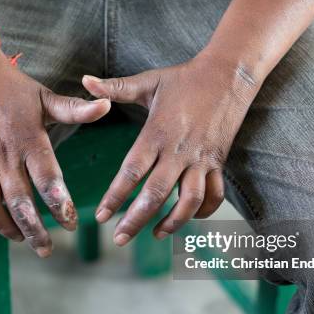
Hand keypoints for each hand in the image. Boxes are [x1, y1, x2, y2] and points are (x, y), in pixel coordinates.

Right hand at [0, 39, 110, 256]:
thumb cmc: (13, 87)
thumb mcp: (46, 97)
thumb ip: (76, 109)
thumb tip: (108, 107)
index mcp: (29, 139)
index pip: (47, 180)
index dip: (59, 206)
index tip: (70, 226)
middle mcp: (4, 153)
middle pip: (19, 202)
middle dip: (34, 230)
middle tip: (47, 250)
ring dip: (5, 227)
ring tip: (22, 241)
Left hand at [82, 56, 258, 245]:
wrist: (229, 74)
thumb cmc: (184, 78)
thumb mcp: (148, 82)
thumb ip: (114, 88)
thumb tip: (84, 80)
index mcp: (157, 133)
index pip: (132, 171)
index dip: (115, 197)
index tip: (101, 217)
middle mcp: (179, 150)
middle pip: (156, 194)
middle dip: (136, 220)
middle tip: (120, 239)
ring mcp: (202, 159)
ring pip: (189, 200)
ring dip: (173, 222)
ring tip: (155, 235)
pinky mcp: (219, 162)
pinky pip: (214, 193)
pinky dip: (204, 211)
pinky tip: (189, 218)